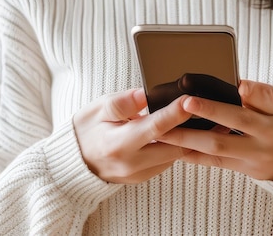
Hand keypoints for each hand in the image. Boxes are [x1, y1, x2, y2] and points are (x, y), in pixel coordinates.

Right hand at [72, 88, 192, 183]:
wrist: (71, 161)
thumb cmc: (85, 129)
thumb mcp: (98, 109)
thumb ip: (123, 102)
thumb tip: (144, 94)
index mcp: (119, 144)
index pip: (155, 127)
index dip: (175, 113)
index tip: (190, 100)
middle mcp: (131, 163)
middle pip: (173, 146)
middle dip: (189, 128)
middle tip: (201, 108)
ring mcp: (138, 174)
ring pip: (173, 156)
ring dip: (185, 139)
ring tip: (194, 117)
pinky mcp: (143, 178)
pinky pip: (166, 162)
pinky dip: (174, 146)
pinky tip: (178, 131)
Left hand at [158, 80, 272, 180]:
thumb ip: (261, 94)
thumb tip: (240, 86)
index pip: (262, 101)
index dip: (250, 94)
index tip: (236, 85)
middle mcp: (266, 138)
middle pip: (237, 123)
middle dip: (209, 112)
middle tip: (184, 103)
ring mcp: (253, 156)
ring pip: (218, 146)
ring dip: (190, 138)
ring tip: (166, 129)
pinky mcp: (242, 169)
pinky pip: (214, 162)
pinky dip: (194, 154)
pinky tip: (174, 147)